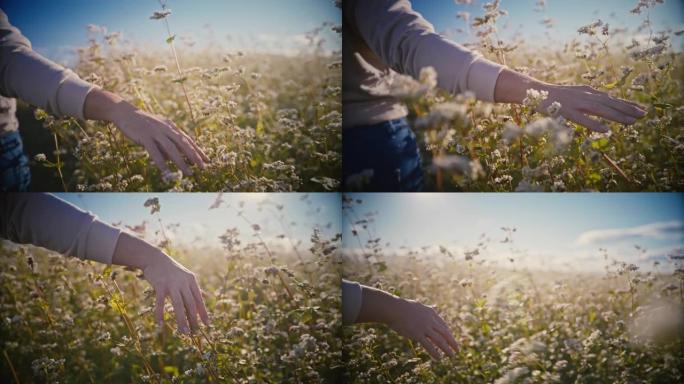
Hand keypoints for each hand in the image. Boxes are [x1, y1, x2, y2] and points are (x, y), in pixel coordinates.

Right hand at [84, 88, 208, 175]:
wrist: (124, 112)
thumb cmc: (142, 123)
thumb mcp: (158, 130)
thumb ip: (167, 142)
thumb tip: (175, 158)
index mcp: (171, 126)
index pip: (188, 140)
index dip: (198, 150)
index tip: (207, 160)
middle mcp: (166, 128)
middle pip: (184, 143)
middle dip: (194, 156)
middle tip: (203, 167)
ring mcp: (155, 132)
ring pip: (171, 149)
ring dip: (181, 162)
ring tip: (188, 173)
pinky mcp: (144, 136)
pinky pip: (154, 151)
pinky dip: (161, 162)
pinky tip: (166, 171)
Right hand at [142, 252, 209, 333]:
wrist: (155, 258)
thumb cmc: (171, 269)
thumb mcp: (186, 276)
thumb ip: (194, 288)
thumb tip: (206, 296)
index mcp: (191, 281)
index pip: (199, 300)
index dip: (203, 312)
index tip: (207, 324)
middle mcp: (184, 283)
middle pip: (191, 304)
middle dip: (193, 320)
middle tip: (194, 333)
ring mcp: (172, 284)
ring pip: (179, 305)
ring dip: (181, 320)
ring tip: (183, 332)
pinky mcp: (160, 285)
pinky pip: (161, 302)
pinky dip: (160, 314)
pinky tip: (161, 324)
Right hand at [385, 298, 458, 359]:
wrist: (393, 308)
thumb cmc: (402, 307)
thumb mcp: (418, 306)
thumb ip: (427, 309)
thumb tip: (435, 307)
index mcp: (431, 313)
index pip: (443, 325)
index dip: (448, 334)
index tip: (451, 340)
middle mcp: (430, 320)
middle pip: (444, 333)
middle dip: (452, 342)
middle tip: (457, 350)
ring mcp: (424, 327)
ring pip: (439, 340)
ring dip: (447, 349)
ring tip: (452, 356)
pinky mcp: (417, 334)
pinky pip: (428, 345)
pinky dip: (435, 352)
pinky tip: (439, 358)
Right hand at [494, 68, 646, 132]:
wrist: (533, 91)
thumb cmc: (553, 95)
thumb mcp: (574, 93)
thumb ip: (588, 97)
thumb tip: (603, 98)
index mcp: (587, 92)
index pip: (611, 98)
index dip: (626, 104)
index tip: (641, 109)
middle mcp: (584, 96)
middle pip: (610, 103)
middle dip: (627, 109)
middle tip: (643, 115)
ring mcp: (575, 103)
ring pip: (600, 110)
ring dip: (617, 116)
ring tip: (631, 122)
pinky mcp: (566, 111)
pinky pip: (582, 119)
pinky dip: (594, 124)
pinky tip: (605, 130)